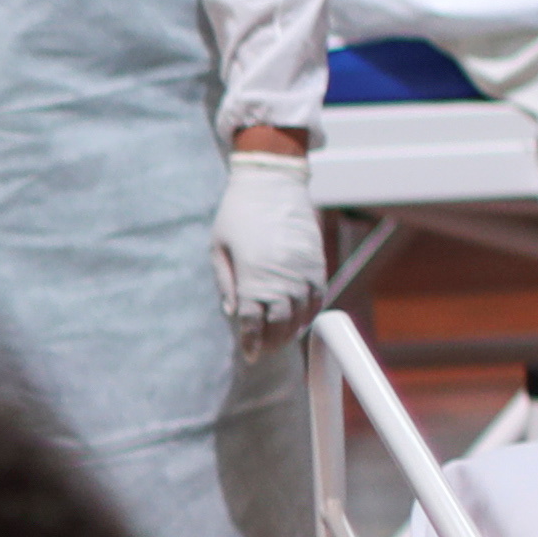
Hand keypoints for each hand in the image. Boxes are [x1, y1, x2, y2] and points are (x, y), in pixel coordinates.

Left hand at [212, 143, 323, 342]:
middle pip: (279, 323)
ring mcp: (303, 270)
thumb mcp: (219, 247)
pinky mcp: (317, 262)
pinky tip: (299, 319)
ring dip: (291, 331)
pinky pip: (318, 297)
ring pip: (301, 314)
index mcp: (252, 274)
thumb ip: (226, 283)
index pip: (252, 321)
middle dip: (271, 342)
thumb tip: (232, 314)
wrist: (273, 182)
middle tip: (263, 352)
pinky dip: (309, 313)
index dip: (251, 341)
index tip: (249, 354)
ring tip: (280, 340)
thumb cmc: (238, 213)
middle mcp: (281, 276)